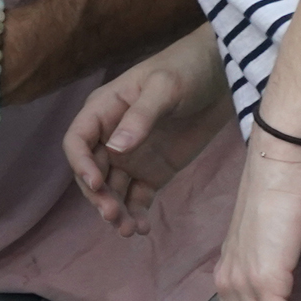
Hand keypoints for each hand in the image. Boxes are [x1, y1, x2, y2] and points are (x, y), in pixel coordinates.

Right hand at [64, 27, 231, 234]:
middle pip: (92, 172)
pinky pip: (138, 197)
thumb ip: (140, 117)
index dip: (80, 164)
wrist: (222, 76)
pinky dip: (136, 213)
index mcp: (104, 110)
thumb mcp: (164, 88)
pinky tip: (143, 228)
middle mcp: (111, 136)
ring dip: (115, 210)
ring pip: (112, 190)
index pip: (78, 141)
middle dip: (97, 196)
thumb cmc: (186, 70)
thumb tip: (116, 149)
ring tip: (128, 230)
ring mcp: (132, 156)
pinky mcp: (154, 172)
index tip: (96, 184)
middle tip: (114, 215)